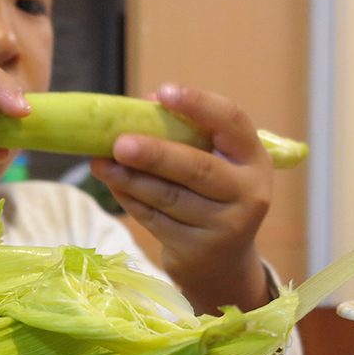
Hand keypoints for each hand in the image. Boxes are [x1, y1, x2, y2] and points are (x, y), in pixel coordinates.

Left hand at [91, 83, 272, 313]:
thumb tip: (141, 105)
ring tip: (100, 163)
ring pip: (168, 197)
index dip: (198, 104)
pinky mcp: (198, 250)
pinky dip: (130, 201)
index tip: (163, 92)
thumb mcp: (214, 164)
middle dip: (154, 153)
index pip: (232, 121)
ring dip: (130, 179)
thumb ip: (186, 136)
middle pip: (196, 167)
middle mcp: (248, 192)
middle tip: (118, 142)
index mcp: (253, 158)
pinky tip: (113, 186)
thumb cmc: (212, 197)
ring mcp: (226, 226)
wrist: (223, 263)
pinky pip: (155, 220)